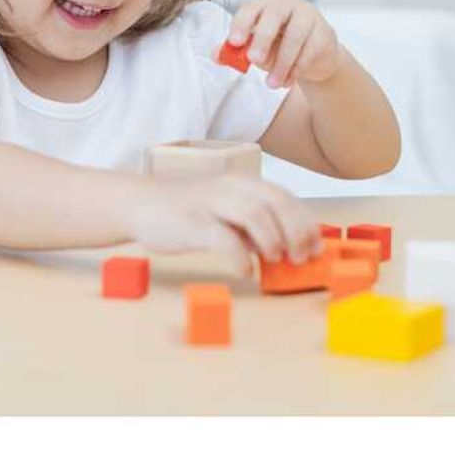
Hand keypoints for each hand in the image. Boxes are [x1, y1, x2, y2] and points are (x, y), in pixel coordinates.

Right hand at [127, 173, 322, 276]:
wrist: (138, 202)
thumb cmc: (187, 209)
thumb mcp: (226, 212)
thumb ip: (253, 227)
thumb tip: (287, 248)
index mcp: (243, 183)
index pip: (285, 197)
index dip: (305, 222)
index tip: (316, 247)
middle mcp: (230, 187)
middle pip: (276, 203)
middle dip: (296, 232)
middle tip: (300, 258)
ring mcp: (210, 203)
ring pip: (255, 215)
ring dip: (273, 240)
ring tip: (275, 260)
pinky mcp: (191, 222)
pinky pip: (223, 239)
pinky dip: (240, 257)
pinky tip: (245, 270)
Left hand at [225, 0, 341, 89]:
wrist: (314, 57)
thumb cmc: (279, 47)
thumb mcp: (256, 49)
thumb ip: (236, 51)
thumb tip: (215, 55)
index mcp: (266, 5)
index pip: (251, 8)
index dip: (241, 23)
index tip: (234, 42)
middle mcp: (288, 5)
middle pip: (274, 15)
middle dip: (262, 38)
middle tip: (254, 60)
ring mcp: (309, 16)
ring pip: (295, 37)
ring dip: (281, 64)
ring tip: (271, 85)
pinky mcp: (325, 33)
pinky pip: (310, 50)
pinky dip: (296, 70)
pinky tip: (286, 82)